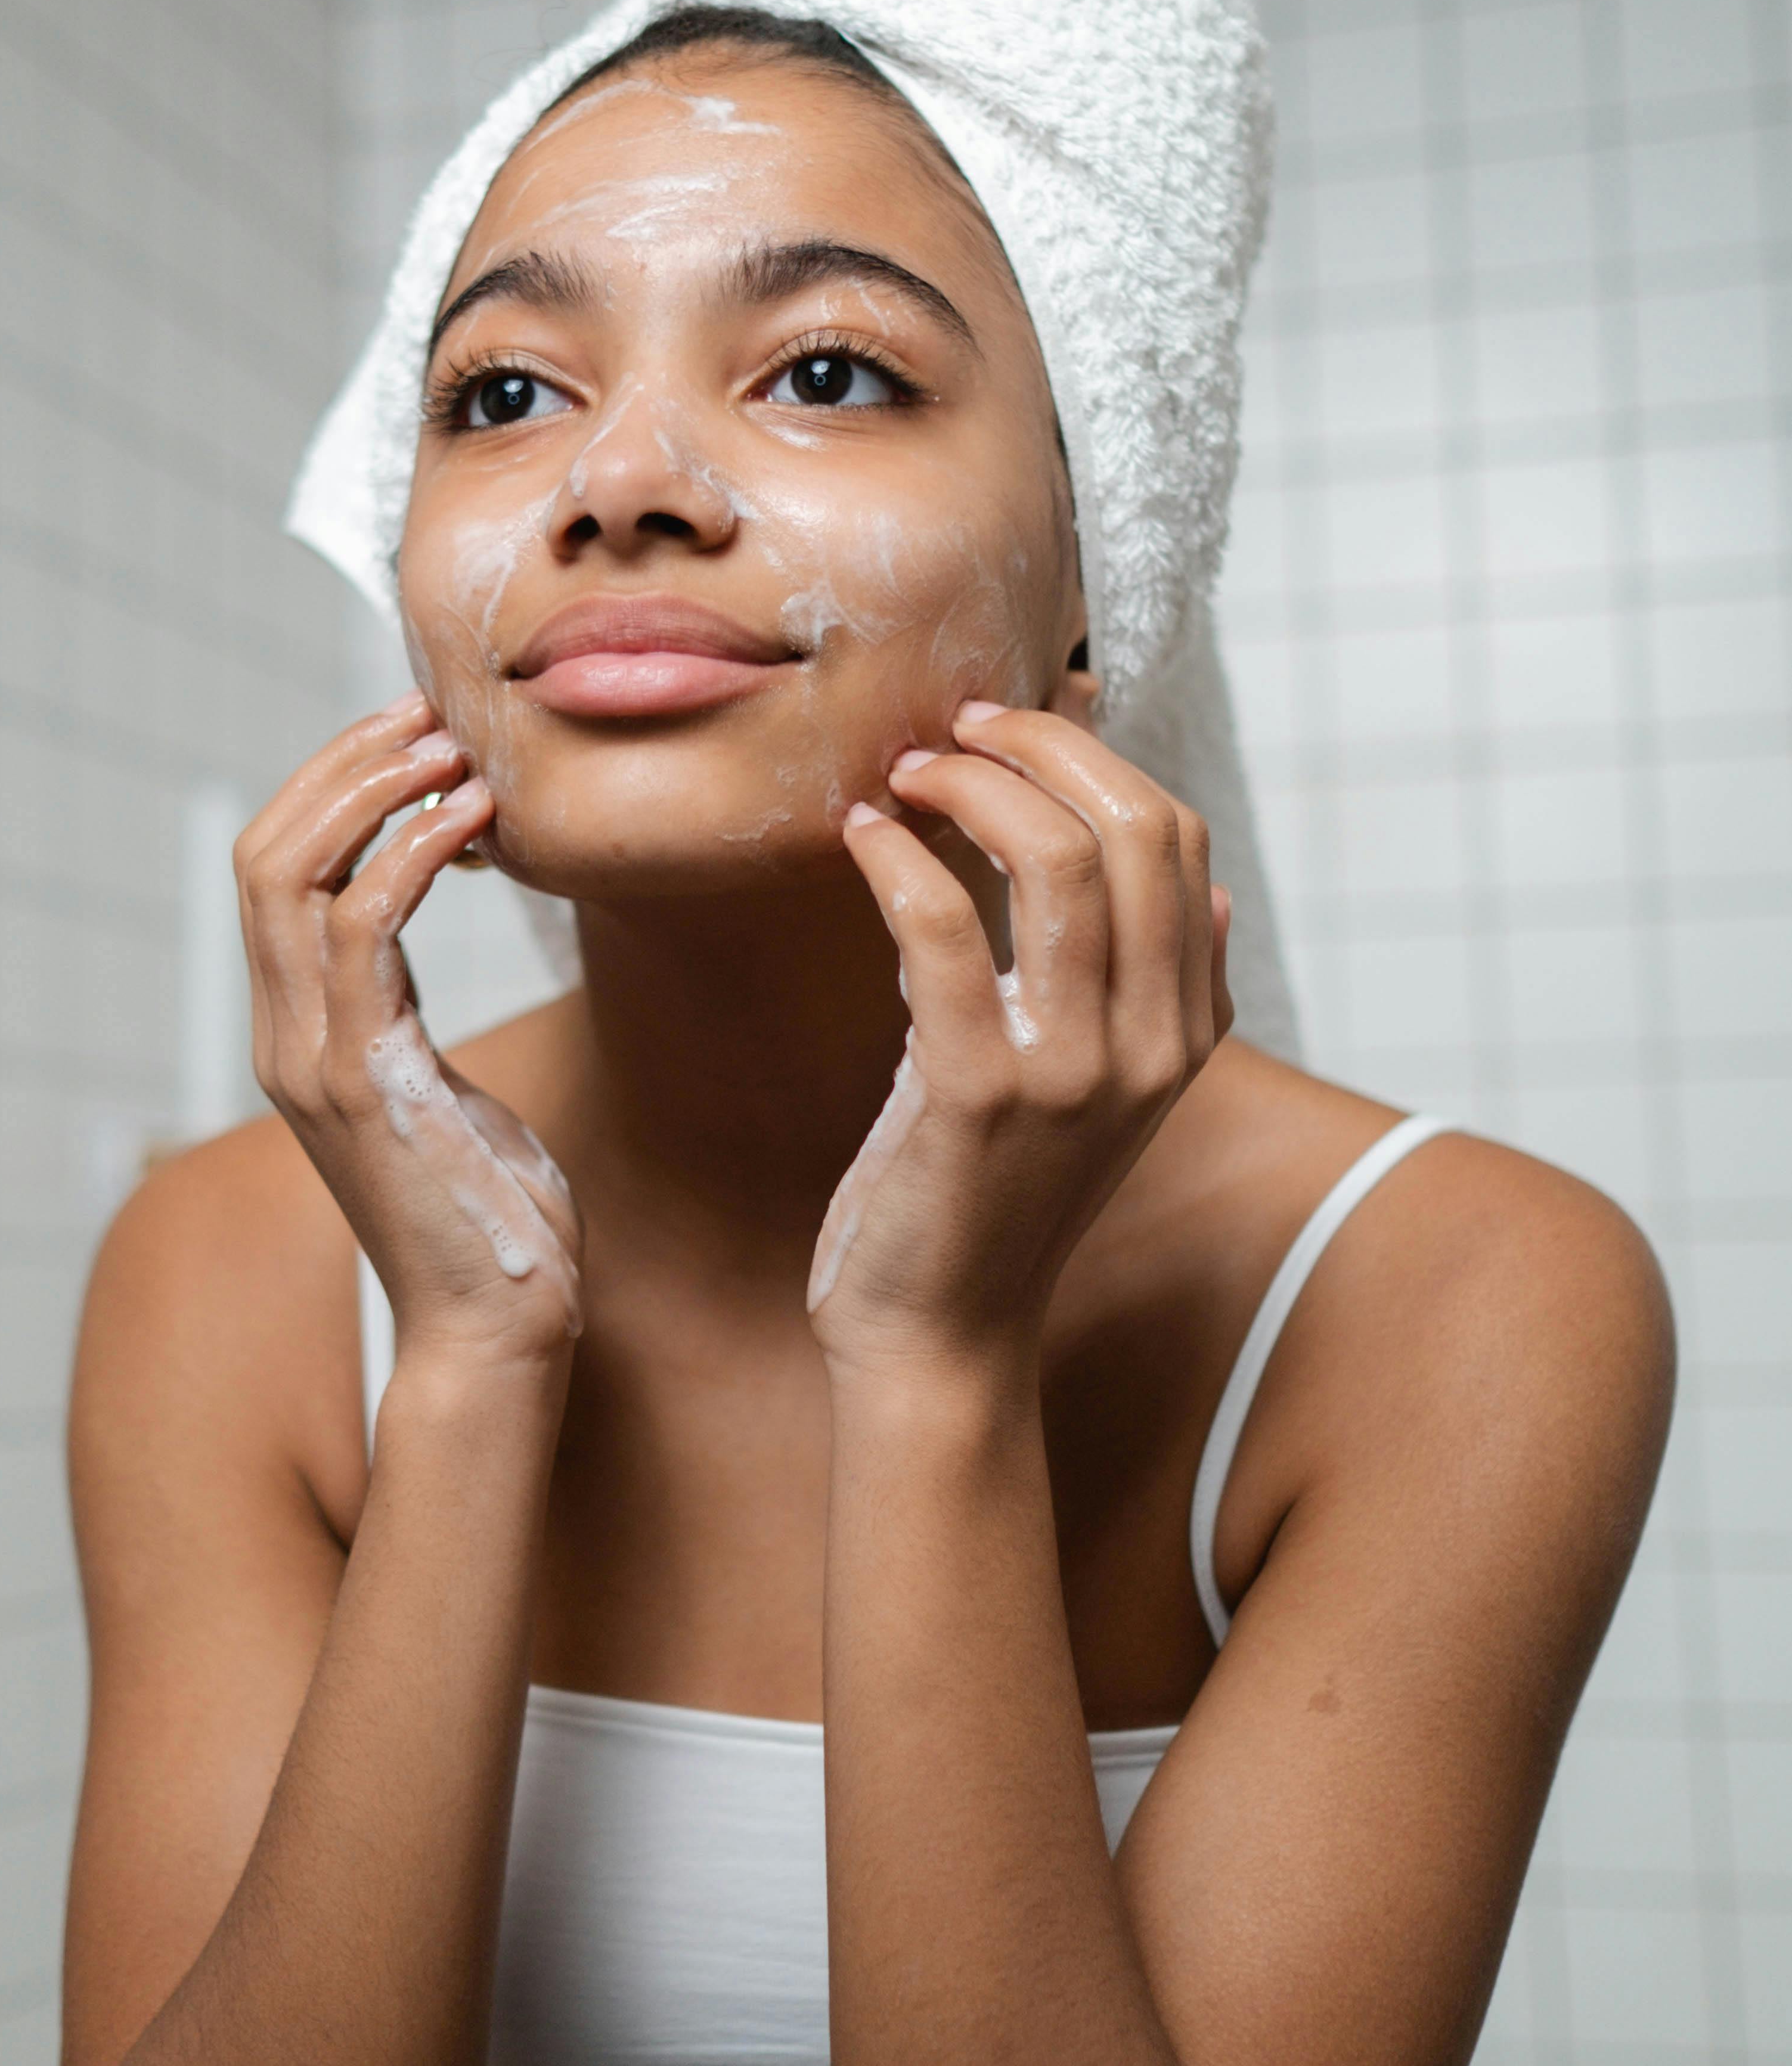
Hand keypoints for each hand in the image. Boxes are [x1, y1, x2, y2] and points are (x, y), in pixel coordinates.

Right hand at [235, 693, 581, 1368]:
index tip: (410, 732)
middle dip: (342, 767)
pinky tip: (475, 822)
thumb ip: (406, 1015)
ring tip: (453, 749)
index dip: (327, 786)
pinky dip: (415, 854)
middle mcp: (286, 1041)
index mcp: (297, 1036)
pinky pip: (365, 930)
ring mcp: (315, 1061)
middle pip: (264, 855)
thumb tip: (421, 948)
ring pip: (294, 878)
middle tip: (428, 713)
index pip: (270, 873)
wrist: (495, 1329)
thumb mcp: (442, 1090)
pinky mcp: (367, 1081)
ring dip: (377, 794)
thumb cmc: (490, 1215)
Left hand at [808, 706, 1230, 1379]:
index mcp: (1186, 1031)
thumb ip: (1151, 987)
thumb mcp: (1100, 1086)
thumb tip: (1202, 880)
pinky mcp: (977, 1095)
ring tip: (907, 773)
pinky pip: (946, 931)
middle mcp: (1151, 1046)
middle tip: (954, 728)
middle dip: (1038, 747)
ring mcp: (1072, 1073)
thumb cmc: (994, 1195)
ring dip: (971, 787)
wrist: (942, 1338)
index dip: (1094, 757)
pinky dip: (900, 860)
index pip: (1177, 839)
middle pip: (1132, 828)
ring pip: (1056, 861)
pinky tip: (863, 838)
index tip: (1009, 727)